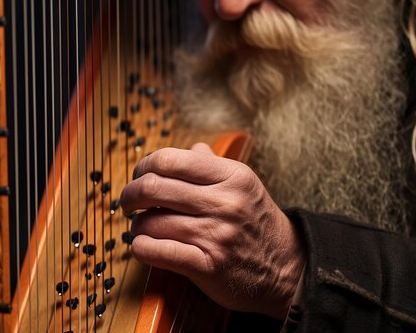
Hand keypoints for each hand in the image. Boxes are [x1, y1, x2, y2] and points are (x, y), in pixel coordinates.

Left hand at [120, 143, 304, 318]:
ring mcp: (216, 235)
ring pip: (151, 222)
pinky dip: (141, 248)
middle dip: (129, 195)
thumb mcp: (244, 186)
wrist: (287, 268)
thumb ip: (214, 165)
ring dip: (136, 226)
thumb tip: (192, 147)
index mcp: (231, 176)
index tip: (138, 177)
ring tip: (141, 229)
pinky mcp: (208, 266)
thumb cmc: (258, 224)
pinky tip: (142, 247)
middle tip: (127, 203)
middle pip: (153, 188)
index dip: (143, 166)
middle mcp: (224, 202)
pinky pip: (158, 252)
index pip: (169, 159)